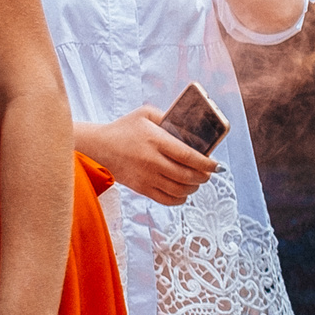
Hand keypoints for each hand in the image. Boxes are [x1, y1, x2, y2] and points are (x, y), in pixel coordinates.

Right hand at [78, 108, 215, 205]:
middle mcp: (152, 161)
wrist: (97, 146)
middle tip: (208, 173)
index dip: (207, 164)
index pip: (189, 156)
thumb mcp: (145, 114)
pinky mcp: (140, 188)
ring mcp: (146, 177)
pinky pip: (166, 200)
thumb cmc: (124, 128)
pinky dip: (179, 199)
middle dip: (204, 177)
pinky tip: (183, 192)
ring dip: (193, 187)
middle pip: (187, 175)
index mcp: (156, 141)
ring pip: (179, 190)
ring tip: (197, 181)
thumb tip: (191, 126)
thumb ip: (168, 117)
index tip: (218, 166)